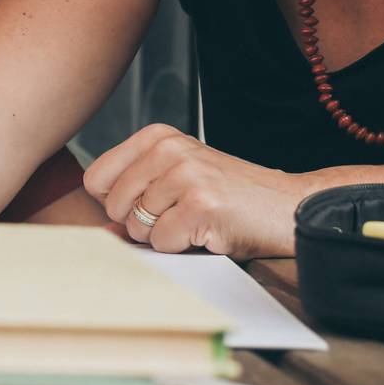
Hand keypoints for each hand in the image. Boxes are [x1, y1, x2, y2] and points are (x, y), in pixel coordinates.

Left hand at [84, 124, 311, 258]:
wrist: (287, 206)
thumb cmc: (231, 196)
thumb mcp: (179, 180)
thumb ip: (136, 196)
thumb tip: (100, 232)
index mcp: (158, 137)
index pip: (96, 177)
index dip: (115, 202)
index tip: (148, 202)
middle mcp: (169, 150)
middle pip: (113, 206)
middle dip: (141, 223)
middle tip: (179, 214)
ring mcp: (185, 176)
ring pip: (137, 227)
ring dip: (164, 236)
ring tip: (196, 220)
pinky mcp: (199, 205)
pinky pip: (162, 242)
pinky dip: (183, 246)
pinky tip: (207, 230)